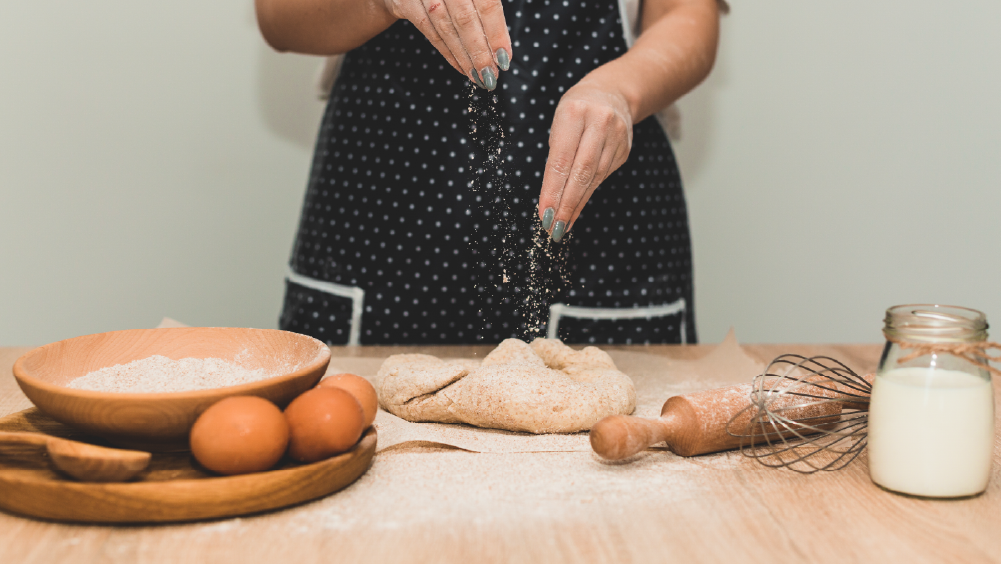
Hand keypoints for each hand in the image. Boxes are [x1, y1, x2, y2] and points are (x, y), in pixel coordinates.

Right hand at [382, 0, 511, 88]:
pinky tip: (461, 67)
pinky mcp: (405, 1)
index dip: (496, 33)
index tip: (504, 58)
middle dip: (480, 52)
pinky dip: (447, 52)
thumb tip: (501, 47)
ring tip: (478, 76)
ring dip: (464, 57)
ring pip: (446, 28)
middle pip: (465, 19)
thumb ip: (486, 8)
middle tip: (491, 76)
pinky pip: (429, 31)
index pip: (487, 4)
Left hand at [538, 81, 632, 241]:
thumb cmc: (576, 110)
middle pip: (581, 172)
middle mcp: (599, 123)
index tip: (544, 214)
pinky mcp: (625, 149)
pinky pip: (603, 176)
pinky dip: (588, 194)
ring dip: (577, 204)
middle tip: (554, 227)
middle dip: (566, 203)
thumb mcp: (559, 121)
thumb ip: (556, 154)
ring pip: (594, 178)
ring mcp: (617, 136)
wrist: (612, 93)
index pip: (561, 160)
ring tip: (563, 224)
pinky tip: (577, 207)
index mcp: (574, 113)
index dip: (552, 190)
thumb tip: (550, 198)